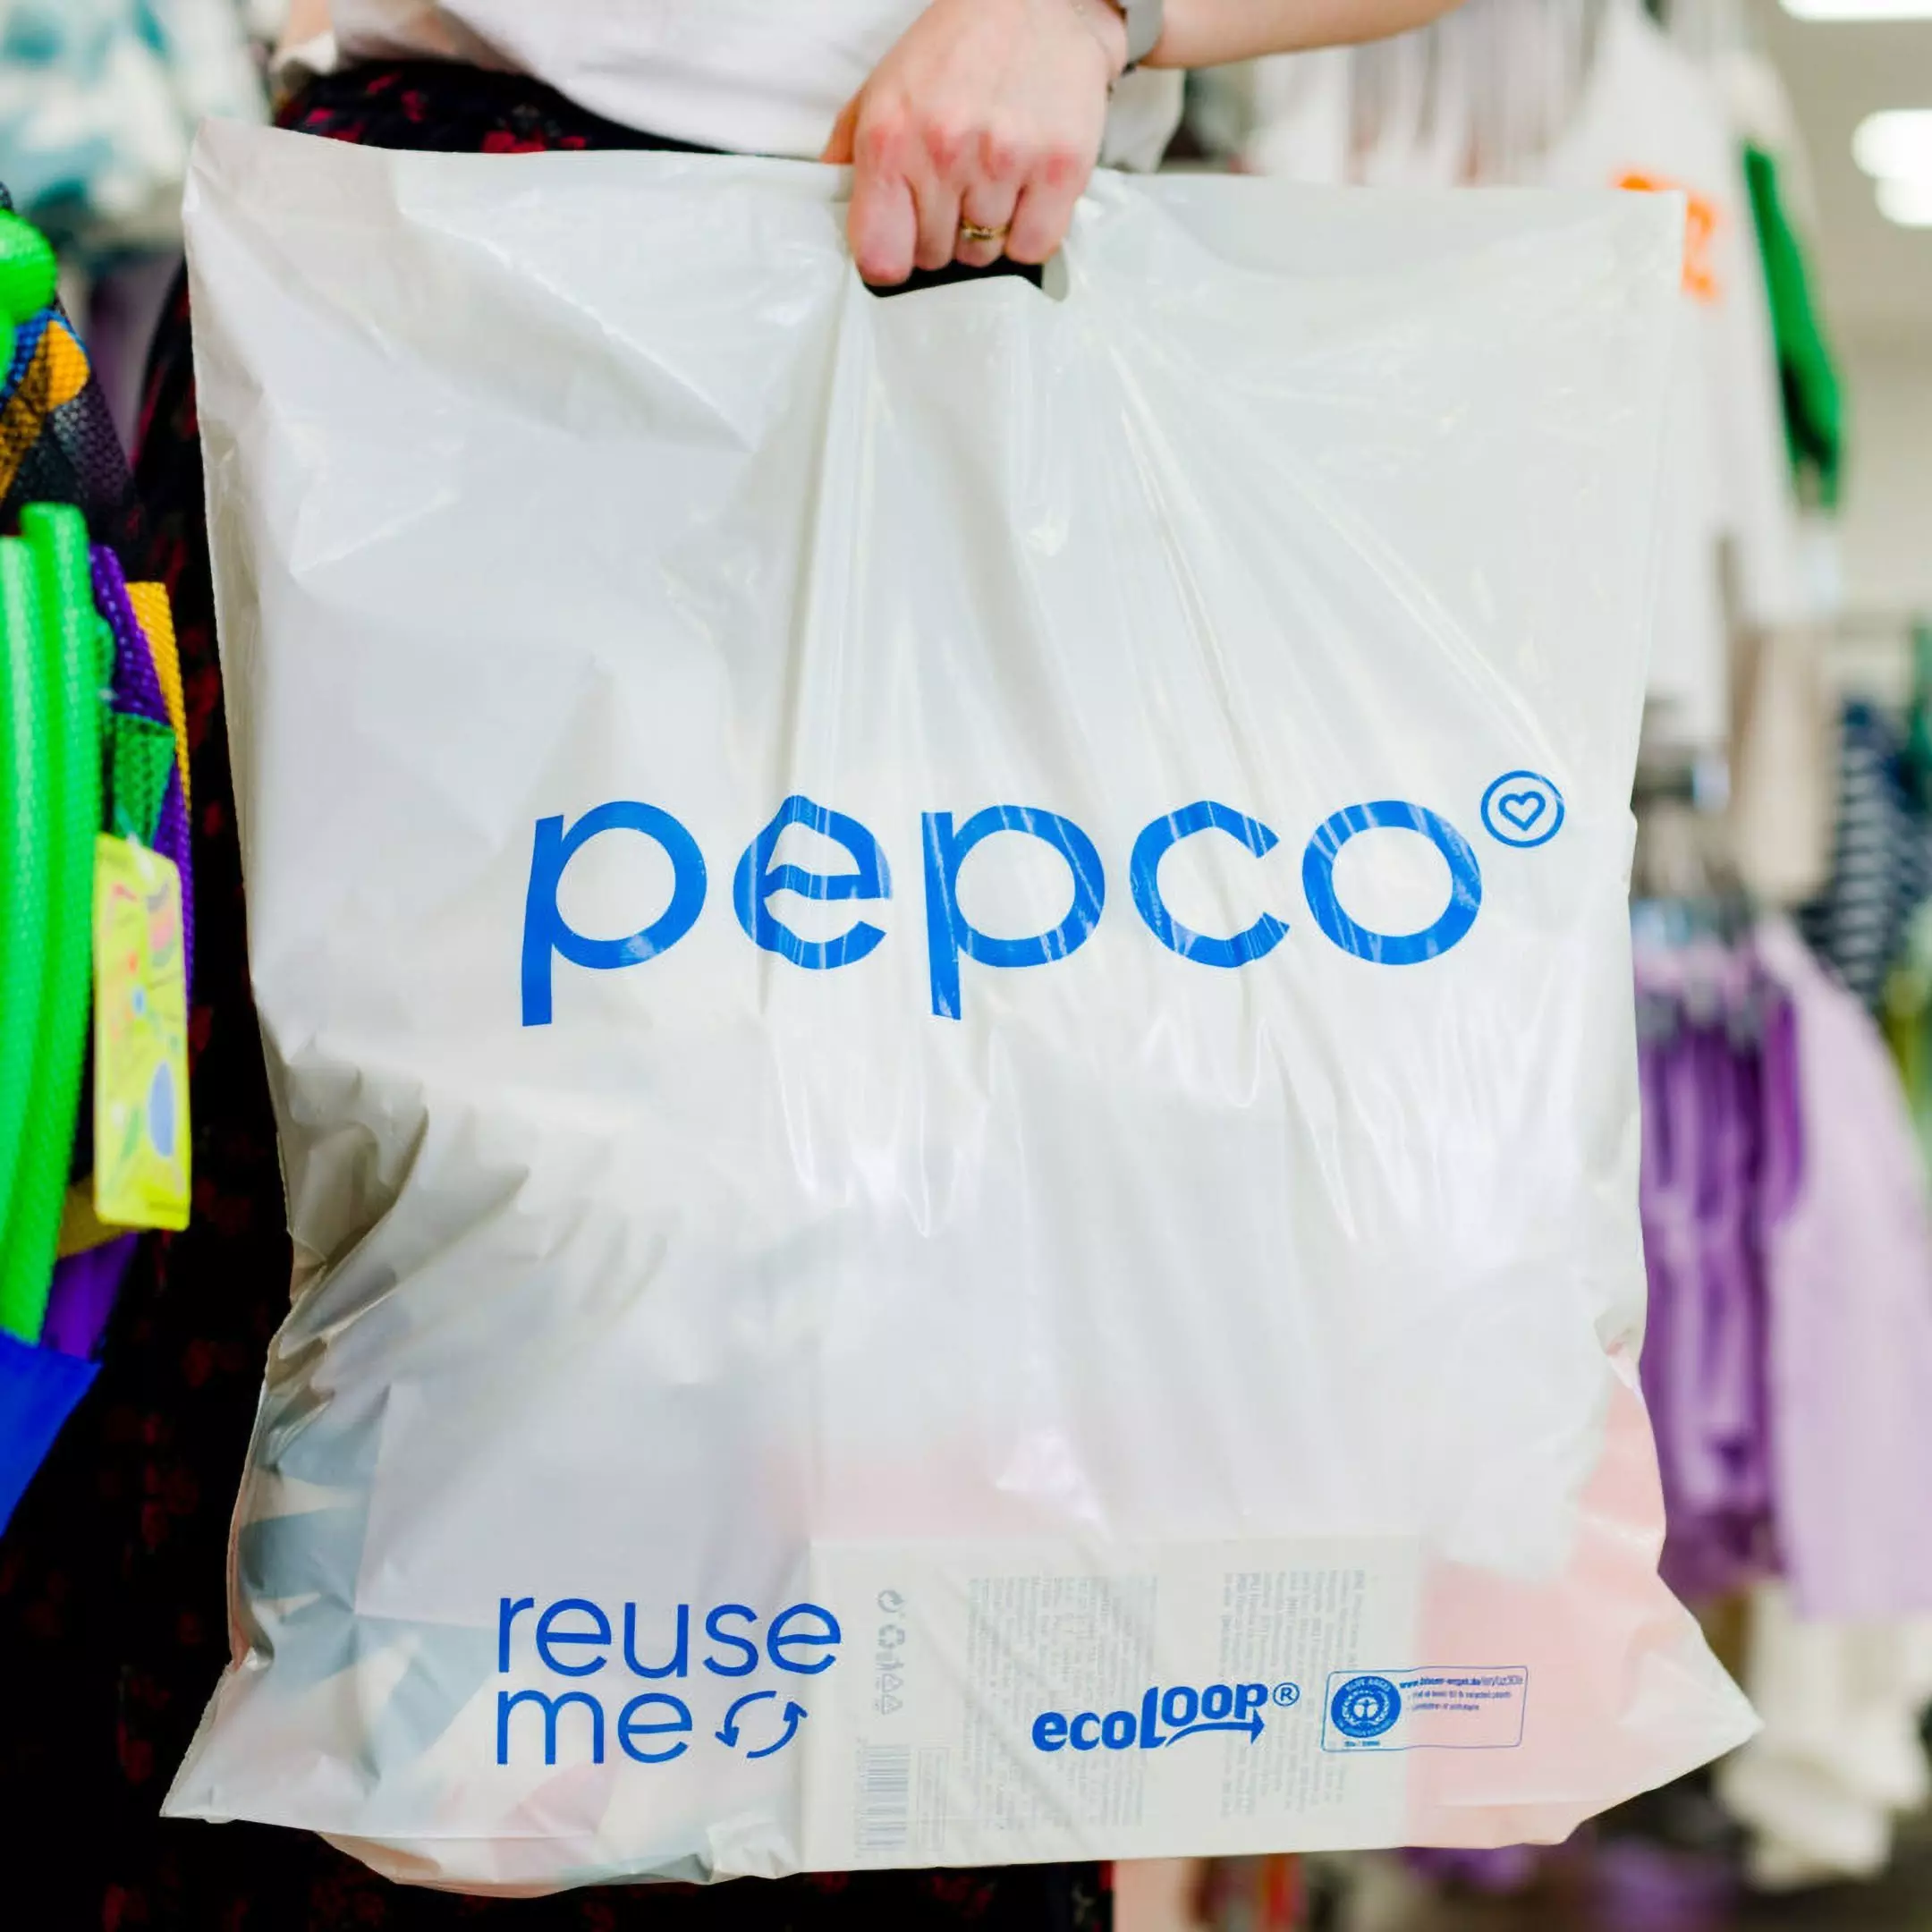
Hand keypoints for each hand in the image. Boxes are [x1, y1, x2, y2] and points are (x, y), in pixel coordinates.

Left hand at [821, 0, 1127, 285]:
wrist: (1039, 2)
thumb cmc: (957, 50)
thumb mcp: (884, 87)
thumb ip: (849, 150)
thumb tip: (828, 202)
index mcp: (890, 138)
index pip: (880, 257)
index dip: (892, 259)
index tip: (904, 242)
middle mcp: (944, 152)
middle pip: (934, 258)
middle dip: (942, 235)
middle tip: (957, 191)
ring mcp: (1004, 162)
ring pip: (984, 254)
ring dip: (987, 232)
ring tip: (992, 182)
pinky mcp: (1059, 170)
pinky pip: (1032, 247)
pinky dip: (1028, 233)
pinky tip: (1025, 193)